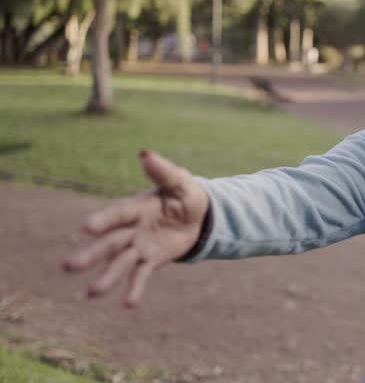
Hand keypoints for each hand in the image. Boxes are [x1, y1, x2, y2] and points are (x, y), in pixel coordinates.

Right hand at [63, 150, 208, 307]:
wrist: (200, 215)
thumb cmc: (186, 194)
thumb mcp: (179, 181)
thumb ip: (162, 171)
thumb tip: (144, 153)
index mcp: (136, 207)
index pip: (117, 214)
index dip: (103, 220)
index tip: (85, 228)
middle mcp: (133, 229)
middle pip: (110, 243)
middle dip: (91, 254)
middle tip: (69, 266)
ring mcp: (140, 246)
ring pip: (120, 263)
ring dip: (107, 278)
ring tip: (92, 294)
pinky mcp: (151, 260)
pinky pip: (141, 276)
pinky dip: (134, 290)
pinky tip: (128, 305)